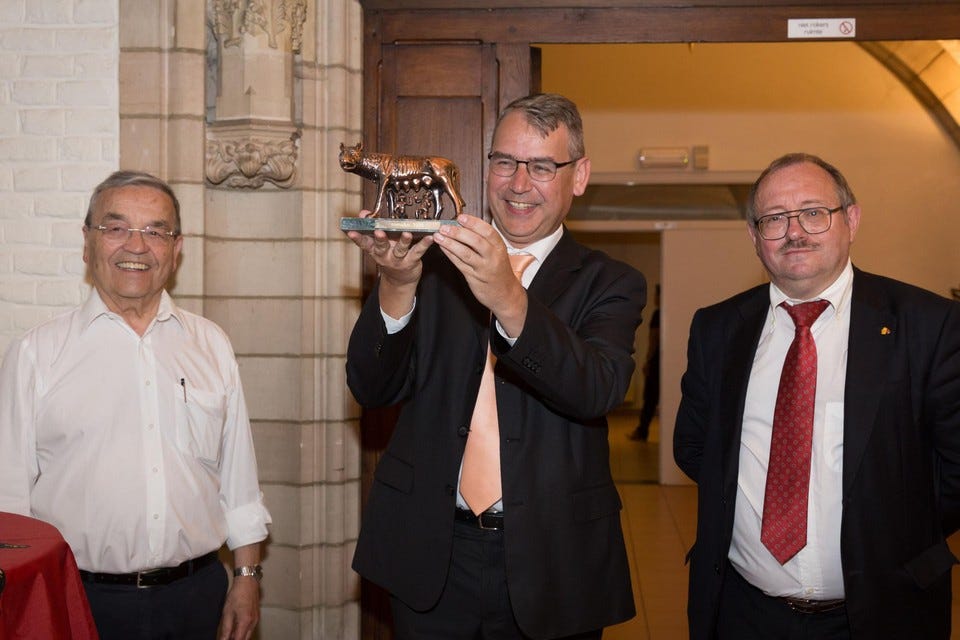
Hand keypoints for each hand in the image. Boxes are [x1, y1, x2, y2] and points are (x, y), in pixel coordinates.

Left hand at [217, 576, 259, 639]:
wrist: (247, 582)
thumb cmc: (237, 595)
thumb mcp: (227, 612)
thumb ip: (226, 629)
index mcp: (245, 622)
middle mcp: (253, 623)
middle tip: (226, 638)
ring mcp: (256, 619)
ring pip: (248, 635)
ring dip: (240, 637)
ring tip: (230, 634)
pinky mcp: (257, 616)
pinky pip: (250, 629)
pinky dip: (243, 631)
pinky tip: (236, 628)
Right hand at [346, 210, 433, 317]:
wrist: (400, 280)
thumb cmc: (388, 256)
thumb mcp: (377, 244)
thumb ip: (371, 227)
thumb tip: (363, 212)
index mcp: (375, 250)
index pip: (364, 243)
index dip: (357, 237)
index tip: (351, 231)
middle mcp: (385, 256)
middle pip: (381, 247)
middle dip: (380, 239)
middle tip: (379, 231)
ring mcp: (398, 260)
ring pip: (400, 250)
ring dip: (403, 241)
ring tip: (407, 233)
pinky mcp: (412, 261)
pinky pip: (418, 252)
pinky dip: (424, 244)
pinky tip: (429, 237)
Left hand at [433, 214, 527, 336]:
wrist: (505, 293)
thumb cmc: (498, 270)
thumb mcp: (497, 252)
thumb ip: (483, 240)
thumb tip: (463, 225)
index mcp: (499, 247)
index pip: (487, 231)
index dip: (473, 223)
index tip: (461, 217)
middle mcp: (493, 257)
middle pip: (476, 242)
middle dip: (458, 232)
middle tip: (445, 227)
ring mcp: (484, 268)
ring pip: (466, 253)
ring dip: (450, 243)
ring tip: (439, 236)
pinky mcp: (474, 278)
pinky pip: (460, 264)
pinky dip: (450, 255)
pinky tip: (443, 247)